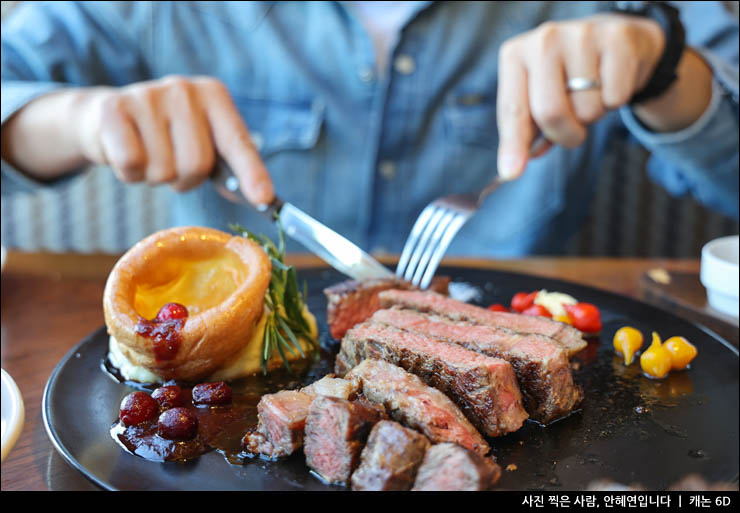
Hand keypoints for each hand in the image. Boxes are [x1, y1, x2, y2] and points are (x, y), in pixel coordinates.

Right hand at [75, 76, 272, 203]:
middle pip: (197, 164)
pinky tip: (127, 154)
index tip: (264, 200)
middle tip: (173, 166)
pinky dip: (130, 174)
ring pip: (164, 170)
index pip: (237, 143)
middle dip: (186, 180)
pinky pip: (131, 164)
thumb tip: (260, 197)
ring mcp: (148, 95)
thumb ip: (231, 168)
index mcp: (214, 96)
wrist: (107, 118)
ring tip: (148, 156)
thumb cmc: (166, 137)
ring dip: (156, 177)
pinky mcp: (114, 108)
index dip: (252, 173)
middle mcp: (184, 89)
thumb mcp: (203, 143)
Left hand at [496, 14, 669, 179]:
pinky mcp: (617, 38)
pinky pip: (616, 98)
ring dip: (592, 116)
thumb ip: (525, 133)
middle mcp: (544, 39)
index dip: (513, 145)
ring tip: (591, 93)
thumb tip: (512, 168)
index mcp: (515, 55)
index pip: (513, 110)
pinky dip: (616, 101)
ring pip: (587, 109)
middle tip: (572, 129)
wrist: (612, 43)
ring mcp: (581, 35)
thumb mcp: (537, 99)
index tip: (511, 173)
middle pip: (550, 113)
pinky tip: (610, 82)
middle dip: (564, 134)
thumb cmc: (566, 79)